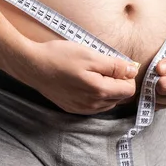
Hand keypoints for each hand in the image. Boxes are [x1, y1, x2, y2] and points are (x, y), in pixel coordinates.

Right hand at [19, 39, 138, 114]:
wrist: (32, 66)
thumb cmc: (60, 57)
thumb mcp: (91, 55)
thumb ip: (115, 65)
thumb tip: (133, 70)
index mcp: (99, 91)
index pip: (129, 90)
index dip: (127, 76)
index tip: (117, 65)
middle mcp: (92, 105)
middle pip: (119, 98)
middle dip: (117, 83)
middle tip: (102, 66)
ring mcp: (81, 109)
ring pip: (107, 102)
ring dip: (106, 89)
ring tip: (92, 73)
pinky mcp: (72, 108)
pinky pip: (93, 105)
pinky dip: (94, 94)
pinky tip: (83, 81)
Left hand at [154, 33, 165, 108]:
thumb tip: (160, 69)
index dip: (157, 76)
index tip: (158, 65)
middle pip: (158, 95)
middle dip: (152, 82)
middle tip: (154, 68)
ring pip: (154, 100)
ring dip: (149, 87)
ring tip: (153, 73)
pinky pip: (153, 101)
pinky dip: (148, 92)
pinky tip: (150, 80)